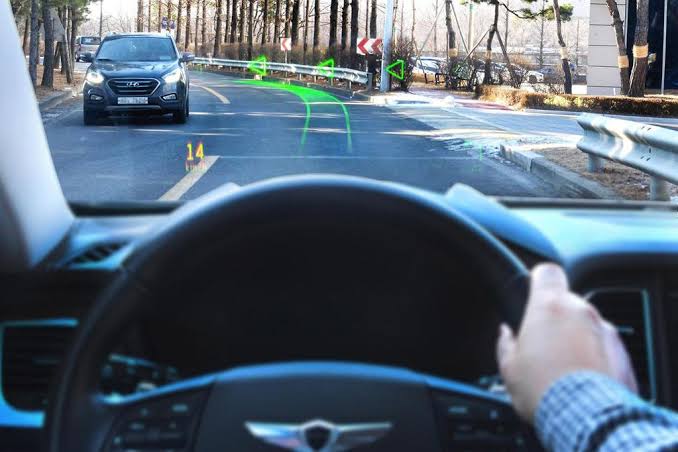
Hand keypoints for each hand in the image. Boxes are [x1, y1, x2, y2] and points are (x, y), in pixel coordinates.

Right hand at [496, 263, 637, 421]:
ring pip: (587, 326)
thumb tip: (505, 335)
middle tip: (543, 345)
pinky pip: (604, 348)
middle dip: (556, 319)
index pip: (547, 271)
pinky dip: (595, 358)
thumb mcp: (509, 368)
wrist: (586, 419)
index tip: (532, 290)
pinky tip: (581, 381)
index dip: (538, 279)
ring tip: (563, 369)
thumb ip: (505, 343)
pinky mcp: (622, 354)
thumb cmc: (543, 389)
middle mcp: (581, 311)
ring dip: (577, 339)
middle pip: (567, 302)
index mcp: (549, 306)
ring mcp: (606, 331)